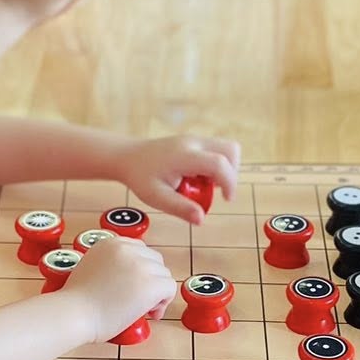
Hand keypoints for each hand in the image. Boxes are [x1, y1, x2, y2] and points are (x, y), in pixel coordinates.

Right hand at [64, 236, 174, 338]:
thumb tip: (130, 278)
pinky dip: (163, 303)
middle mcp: (128, 248)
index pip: (140, 250)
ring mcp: (141, 265)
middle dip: (150, 279)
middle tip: (138, 300)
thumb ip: (111, 264)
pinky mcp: (151, 284)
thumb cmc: (76, 300)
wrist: (74, 313)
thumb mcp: (90, 266)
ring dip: (157, 293)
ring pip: (164, 275)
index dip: (140, 270)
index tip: (133, 286)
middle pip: (155, 261)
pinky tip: (149, 313)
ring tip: (142, 309)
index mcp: (112, 242)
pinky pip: (170, 289)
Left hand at [115, 134, 241, 223]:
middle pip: (231, 150)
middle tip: (216, 191)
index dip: (229, 183)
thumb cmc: (140, 177)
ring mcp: (195, 139)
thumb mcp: (156, 197)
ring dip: (225, 169)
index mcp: (184, 155)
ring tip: (204, 185)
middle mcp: (194, 142)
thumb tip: (201, 219)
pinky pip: (217, 151)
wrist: (128, 157)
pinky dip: (217, 166)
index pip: (219, 164)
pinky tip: (198, 178)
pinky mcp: (196, 142)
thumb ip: (180, 208)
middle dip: (232, 173)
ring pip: (227, 149)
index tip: (226, 200)